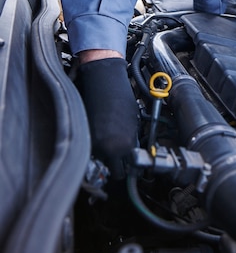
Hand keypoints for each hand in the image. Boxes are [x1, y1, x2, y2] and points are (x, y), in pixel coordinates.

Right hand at [76, 57, 138, 178]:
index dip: (129, 168)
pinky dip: (97, 146)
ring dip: (106, 155)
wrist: (104, 81)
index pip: (126, 171)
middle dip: (117, 164)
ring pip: (101, 161)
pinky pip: (92, 150)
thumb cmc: (121, 96)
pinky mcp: (84, 136)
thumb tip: (130, 153)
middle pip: (113, 171)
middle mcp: (107, 149)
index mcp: (123, 146)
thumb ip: (131, 141)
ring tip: (110, 140)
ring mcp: (94, 144)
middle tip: (120, 157)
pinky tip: (102, 134)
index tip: (130, 165)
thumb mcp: (134, 123)